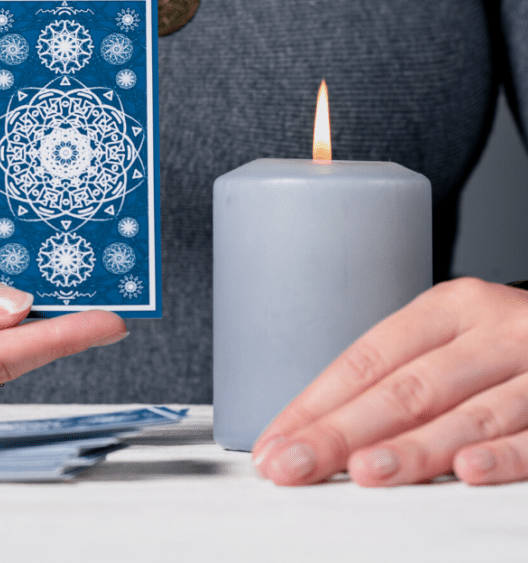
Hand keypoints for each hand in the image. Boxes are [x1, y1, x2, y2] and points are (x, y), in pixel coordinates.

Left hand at [252, 277, 527, 486]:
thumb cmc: (509, 346)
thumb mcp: (457, 339)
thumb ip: (404, 375)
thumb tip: (323, 428)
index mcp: (447, 309)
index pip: (366, 359)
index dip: (317, 403)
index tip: (276, 440)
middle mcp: (490, 328)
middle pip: (403, 386)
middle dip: (341, 432)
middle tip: (292, 465)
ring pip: (466, 411)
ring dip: (413, 447)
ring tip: (364, 472)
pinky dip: (503, 452)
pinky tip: (467, 470)